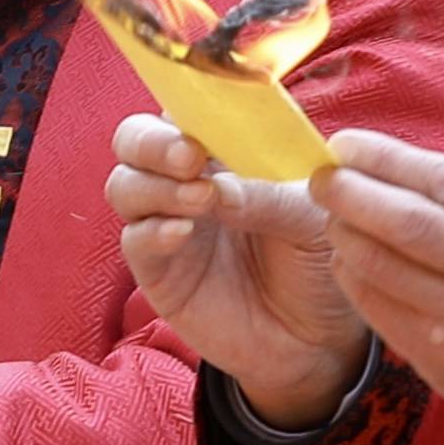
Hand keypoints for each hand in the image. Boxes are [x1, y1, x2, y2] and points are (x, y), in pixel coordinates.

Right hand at [106, 109, 373, 431]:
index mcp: (226, 152)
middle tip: (190, 157)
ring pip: (125, 185)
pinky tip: (184, 233)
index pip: (187, 109)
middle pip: (135, 139)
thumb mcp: (313, 219)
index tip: (209, 118)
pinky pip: (135, 241)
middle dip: (152, 141)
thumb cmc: (318, 263)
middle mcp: (187, 181)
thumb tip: (219, 186)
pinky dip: (154, 231)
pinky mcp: (159, 273)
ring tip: (201, 199)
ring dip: (154, 184)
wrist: (318, 341)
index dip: (187, 103)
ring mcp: (168, 224)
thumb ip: (269, 195)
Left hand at [301, 133, 443, 444]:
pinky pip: (376, 307)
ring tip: (333, 214)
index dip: (386, 159)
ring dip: (344, 233)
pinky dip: (352, 274)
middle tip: (322, 178)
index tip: (345, 144)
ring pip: (382, 267)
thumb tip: (382, 159)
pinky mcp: (441, 361)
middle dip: (351, 194)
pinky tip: (349, 256)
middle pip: (409, 225)